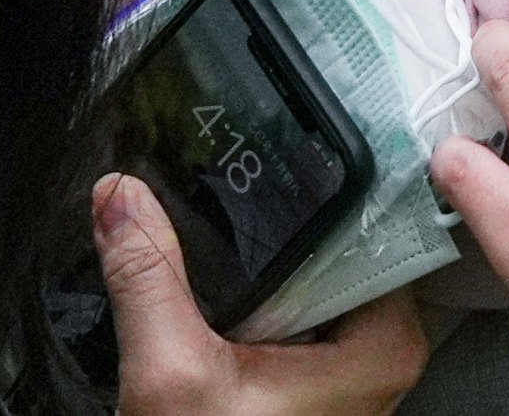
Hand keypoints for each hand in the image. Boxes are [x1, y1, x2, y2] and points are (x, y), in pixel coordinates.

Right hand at [93, 173, 430, 414]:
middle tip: (246, 157)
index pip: (382, 222)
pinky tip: (227, 268)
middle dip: (292, 209)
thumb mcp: (170, 373)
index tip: (297, 127)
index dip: (336, 172)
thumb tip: (120, 195)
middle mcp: (384, 352)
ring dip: (274, 249)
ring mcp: (350, 368)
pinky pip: (299, 307)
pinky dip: (264, 287)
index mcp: (387, 343)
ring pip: (318, 274)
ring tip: (227, 199)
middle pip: (347, 244)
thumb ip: (148, 276)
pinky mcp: (315, 382)